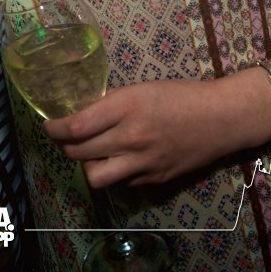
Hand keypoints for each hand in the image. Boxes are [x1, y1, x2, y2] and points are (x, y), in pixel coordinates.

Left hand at [43, 75, 270, 188]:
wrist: (221, 118)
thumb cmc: (182, 96)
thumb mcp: (142, 88)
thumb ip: (112, 103)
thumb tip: (84, 111)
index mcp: (126, 107)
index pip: (76, 127)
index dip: (55, 129)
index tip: (49, 125)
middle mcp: (131, 137)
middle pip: (79, 152)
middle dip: (64, 146)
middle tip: (63, 139)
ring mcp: (143, 162)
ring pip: (94, 176)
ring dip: (85, 165)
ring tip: (88, 154)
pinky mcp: (153, 179)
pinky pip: (120, 182)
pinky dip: (112, 173)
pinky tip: (116, 160)